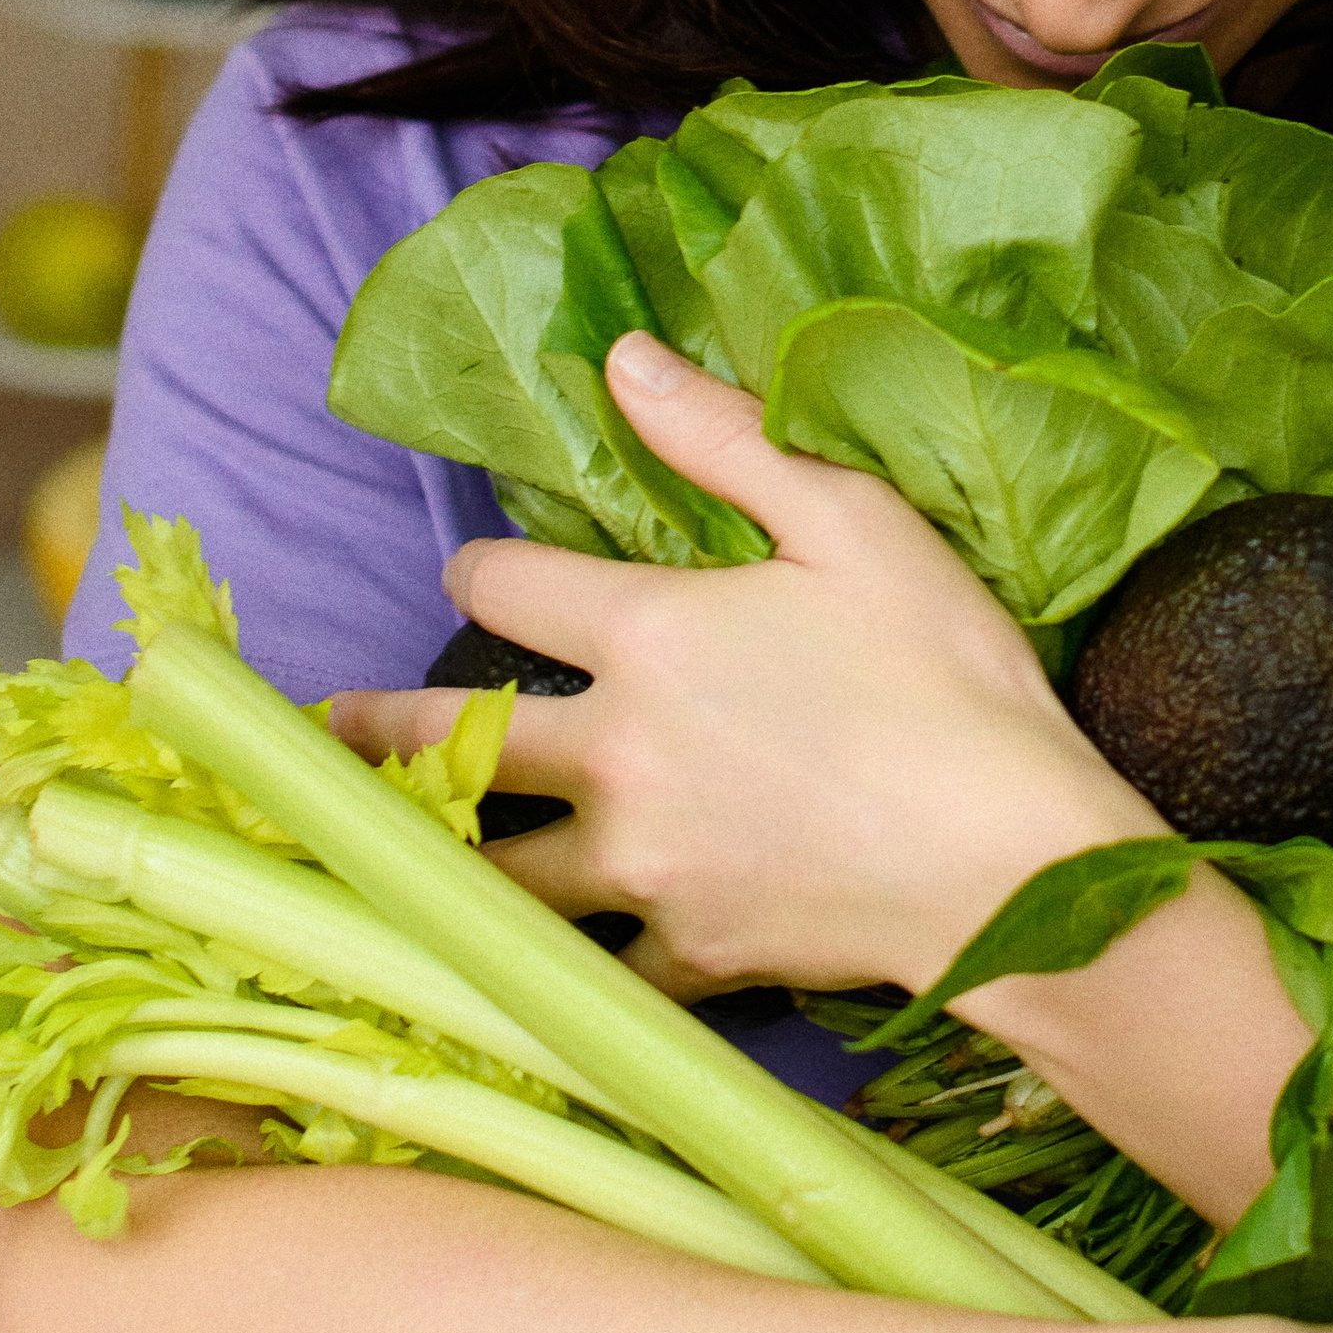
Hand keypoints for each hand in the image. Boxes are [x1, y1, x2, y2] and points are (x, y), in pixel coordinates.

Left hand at [330, 332, 1161, 999]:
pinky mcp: (689, 955)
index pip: (511, 586)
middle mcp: (618, 754)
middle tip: (320, 734)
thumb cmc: (947, 675)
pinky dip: (563, 970)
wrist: (1012, 863)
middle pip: (457, 741)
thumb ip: (726, 440)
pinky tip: (533, 973)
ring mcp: (644, 867)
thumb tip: (621, 359)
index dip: (480, 569)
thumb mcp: (854, 523)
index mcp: (651, 635)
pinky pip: (597, 971)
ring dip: (433, 863)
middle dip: (374, 731)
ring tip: (382, 861)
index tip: (472, 572)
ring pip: (494, 876)